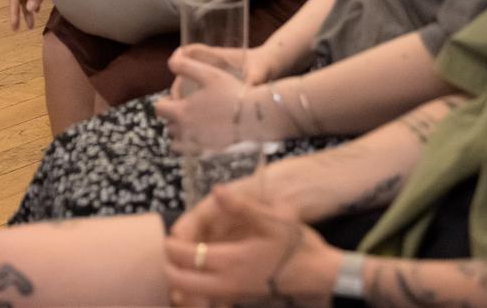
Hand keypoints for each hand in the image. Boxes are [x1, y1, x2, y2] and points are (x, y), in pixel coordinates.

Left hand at [157, 55, 294, 152]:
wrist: (255, 116)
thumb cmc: (232, 92)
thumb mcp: (208, 73)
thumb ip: (185, 65)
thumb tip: (171, 60)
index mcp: (181, 112)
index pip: (159, 109)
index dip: (165, 102)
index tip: (177, 98)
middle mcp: (186, 132)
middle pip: (169, 127)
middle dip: (173, 118)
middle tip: (188, 108)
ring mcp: (198, 145)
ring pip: (178, 143)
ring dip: (181, 134)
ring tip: (194, 122)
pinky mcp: (210, 152)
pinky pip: (192, 152)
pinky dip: (193, 145)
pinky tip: (205, 133)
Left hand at [164, 183, 340, 306]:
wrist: (318, 275)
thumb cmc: (296, 245)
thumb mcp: (273, 220)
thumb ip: (242, 207)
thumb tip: (217, 190)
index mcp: (230, 261)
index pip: (185, 258)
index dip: (171, 247)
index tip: (168, 236)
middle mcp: (227, 284)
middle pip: (181, 284)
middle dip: (169, 269)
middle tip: (170, 252)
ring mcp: (233, 295)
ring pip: (194, 298)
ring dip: (181, 285)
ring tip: (179, 267)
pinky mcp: (241, 300)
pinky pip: (210, 302)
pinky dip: (197, 295)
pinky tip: (200, 281)